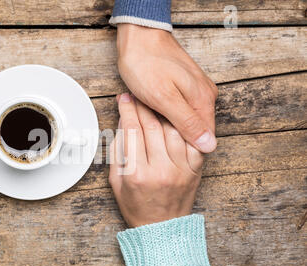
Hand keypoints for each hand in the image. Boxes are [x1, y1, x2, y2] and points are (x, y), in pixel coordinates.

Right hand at [109, 93, 203, 227]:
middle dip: (143, 106)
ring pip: (173, 129)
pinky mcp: (195, 170)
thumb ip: (118, 151)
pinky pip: (191, 141)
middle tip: (139, 95)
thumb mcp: (116, 180)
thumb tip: (123, 123)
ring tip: (156, 103)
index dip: (127, 110)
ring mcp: (181, 170)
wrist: (160, 228)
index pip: (132, 131)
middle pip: (153, 126)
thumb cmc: (135, 205)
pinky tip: (175, 118)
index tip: (124, 98)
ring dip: (164, 112)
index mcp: (137, 173)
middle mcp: (161, 170)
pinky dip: (183, 127)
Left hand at [117, 24, 217, 152]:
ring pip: (183, 119)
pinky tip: (150, 109)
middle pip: (194, 130)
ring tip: (147, 117)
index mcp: (203, 100)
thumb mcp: (163, 98)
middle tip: (149, 130)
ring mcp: (195, 89)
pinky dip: (163, 112)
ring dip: (166, 123)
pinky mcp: (184, 85)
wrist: (138, 36)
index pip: (203, 139)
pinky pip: (177, 108)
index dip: (184, 148)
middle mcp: (205, 95)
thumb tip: (209, 145)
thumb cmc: (146, 64)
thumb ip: (187, 122)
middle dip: (172, 135)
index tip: (163, 147)